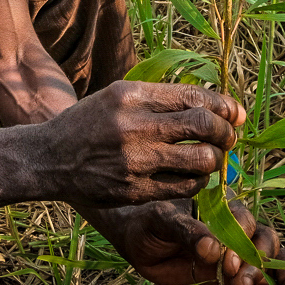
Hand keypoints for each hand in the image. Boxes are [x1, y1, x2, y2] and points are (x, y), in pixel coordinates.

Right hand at [35, 80, 244, 206]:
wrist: (49, 158)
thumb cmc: (90, 123)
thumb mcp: (118, 97)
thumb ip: (160, 99)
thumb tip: (213, 105)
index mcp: (131, 95)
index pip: (194, 97)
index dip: (224, 106)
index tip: (235, 114)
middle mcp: (134, 125)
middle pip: (204, 126)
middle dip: (226, 133)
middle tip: (229, 138)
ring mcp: (136, 160)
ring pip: (201, 160)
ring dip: (215, 160)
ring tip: (211, 158)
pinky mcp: (136, 190)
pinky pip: (185, 187)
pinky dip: (197, 182)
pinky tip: (192, 176)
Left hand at [105, 199, 284, 284]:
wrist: (139, 239)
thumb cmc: (149, 221)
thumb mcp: (161, 220)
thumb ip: (187, 231)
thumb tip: (213, 249)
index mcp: (221, 206)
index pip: (244, 221)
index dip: (242, 241)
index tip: (228, 262)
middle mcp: (237, 226)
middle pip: (265, 240)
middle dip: (258, 264)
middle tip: (241, 283)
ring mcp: (241, 250)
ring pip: (274, 260)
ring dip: (279, 279)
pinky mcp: (239, 274)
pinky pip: (268, 281)